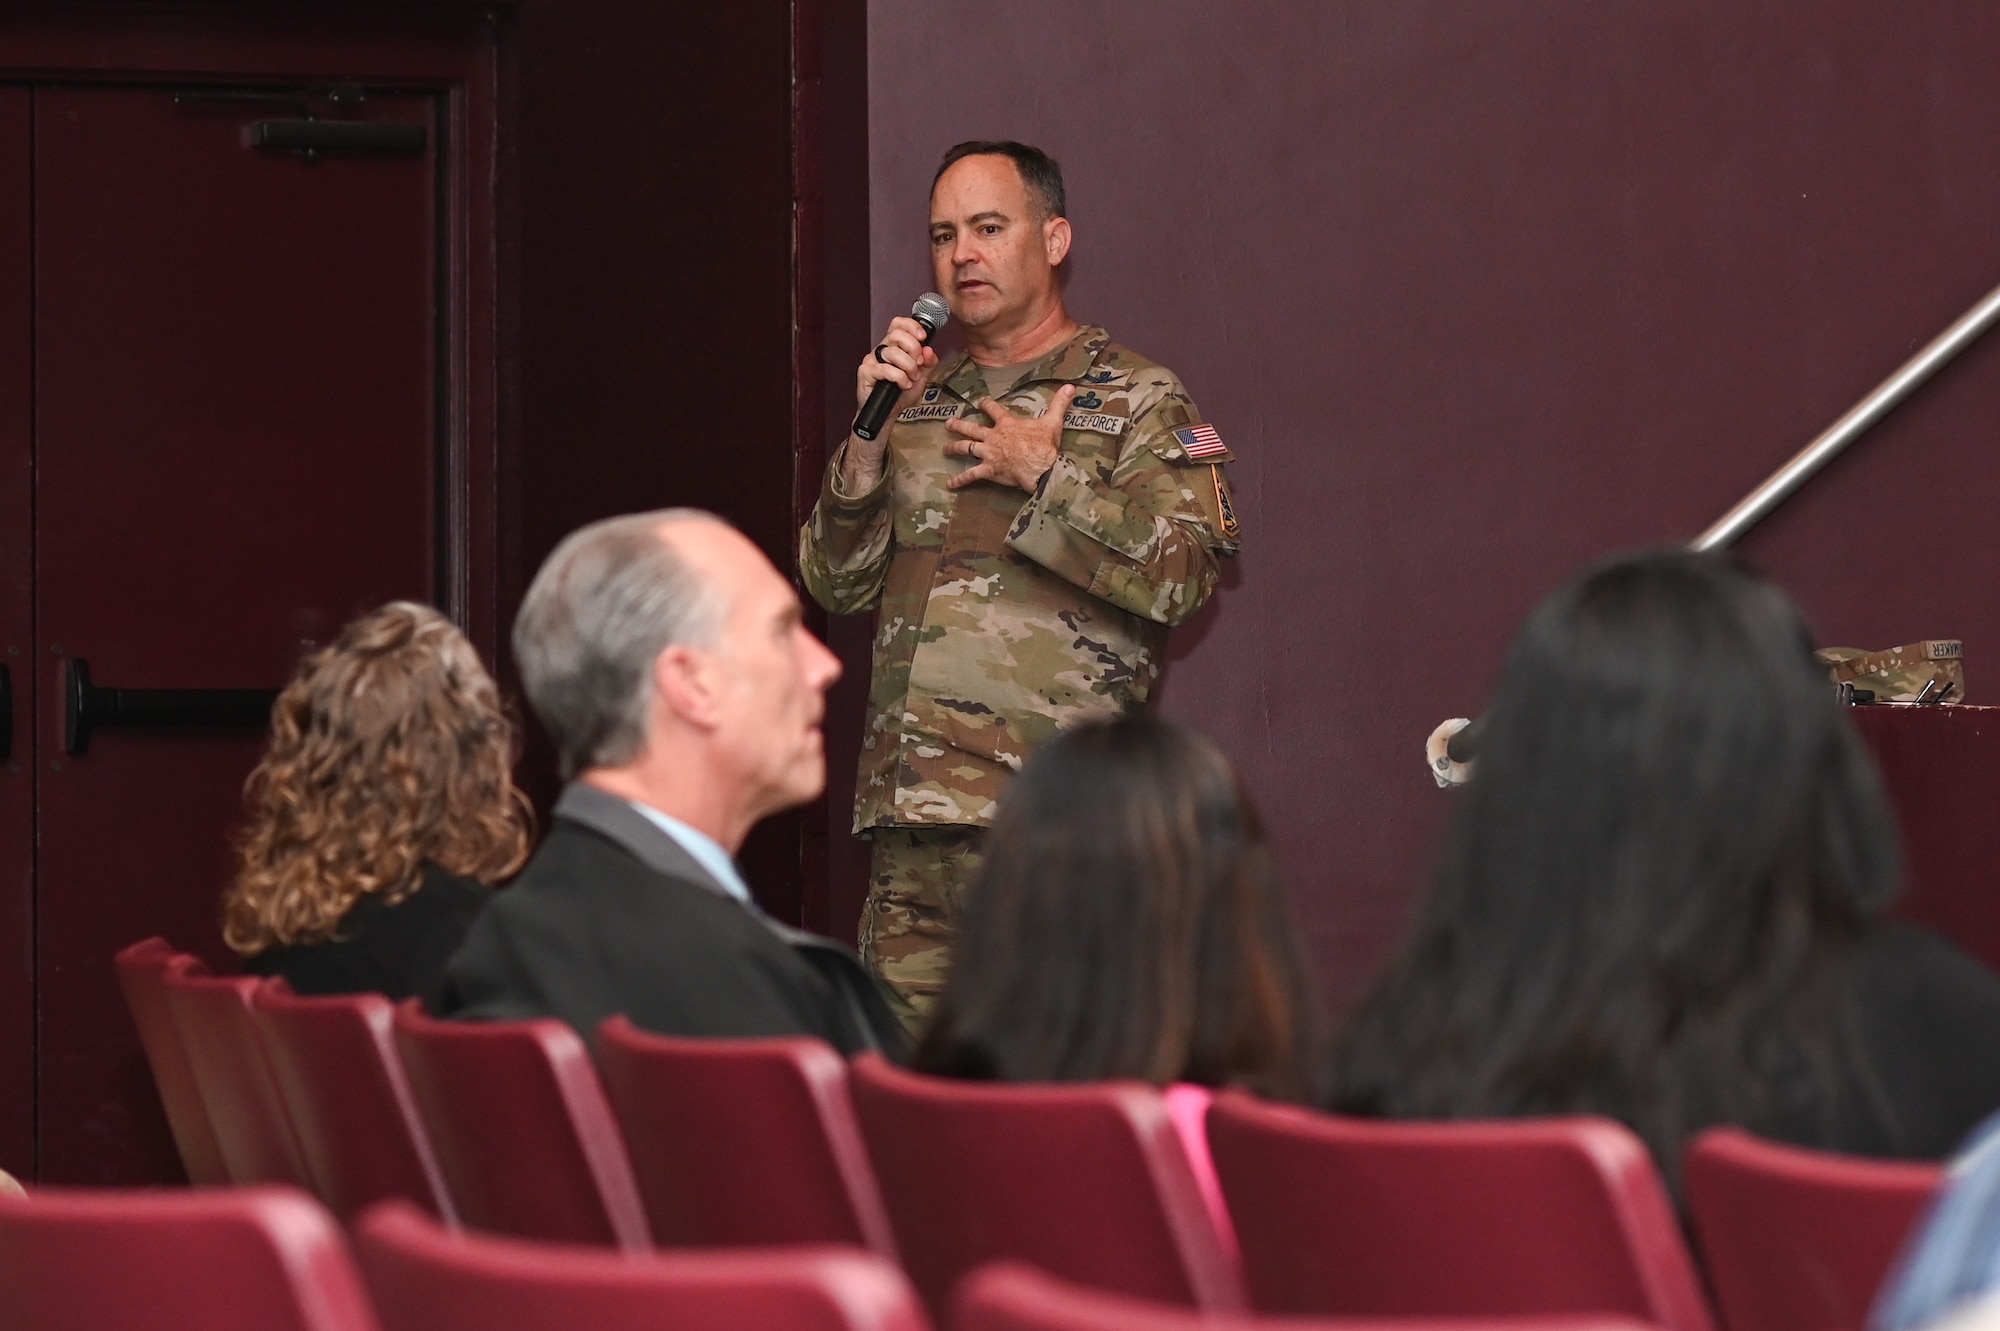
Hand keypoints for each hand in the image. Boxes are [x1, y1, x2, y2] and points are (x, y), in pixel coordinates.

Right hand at [841, 316, 938, 493]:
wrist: (887, 414)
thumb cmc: (900, 394)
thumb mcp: (921, 377)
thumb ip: (928, 362)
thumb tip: (929, 349)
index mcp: (893, 346)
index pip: (898, 324)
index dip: (912, 326)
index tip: (923, 337)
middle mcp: (881, 350)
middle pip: (897, 334)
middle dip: (913, 349)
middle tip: (918, 365)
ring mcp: (872, 360)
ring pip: (893, 352)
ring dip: (908, 367)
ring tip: (911, 379)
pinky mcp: (865, 372)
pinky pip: (885, 369)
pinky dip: (899, 377)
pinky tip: (903, 385)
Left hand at [945, 384, 1075, 491]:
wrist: (1039, 467)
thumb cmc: (1044, 445)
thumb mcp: (1053, 422)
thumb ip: (1059, 404)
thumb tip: (1071, 387)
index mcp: (1007, 424)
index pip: (993, 409)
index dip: (986, 404)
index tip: (980, 402)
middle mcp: (993, 437)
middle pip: (971, 429)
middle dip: (959, 425)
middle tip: (948, 423)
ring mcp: (988, 454)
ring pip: (966, 448)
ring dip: (953, 448)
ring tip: (945, 449)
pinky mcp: (988, 470)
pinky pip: (970, 475)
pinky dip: (960, 480)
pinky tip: (950, 484)